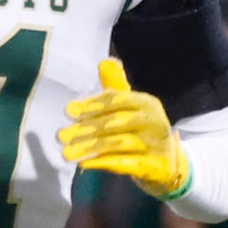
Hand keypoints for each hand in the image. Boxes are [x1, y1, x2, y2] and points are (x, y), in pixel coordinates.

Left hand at [60, 57, 189, 199]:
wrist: (166, 163)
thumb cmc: (141, 131)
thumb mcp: (129, 108)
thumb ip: (115, 89)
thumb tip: (104, 62)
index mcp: (146, 103)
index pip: (118, 100)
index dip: (93, 104)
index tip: (69, 111)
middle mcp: (154, 121)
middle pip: (117, 121)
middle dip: (86, 128)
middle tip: (60, 136)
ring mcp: (156, 144)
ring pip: (120, 143)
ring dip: (91, 147)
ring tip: (66, 153)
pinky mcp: (154, 166)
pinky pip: (126, 163)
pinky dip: (104, 163)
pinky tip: (84, 164)